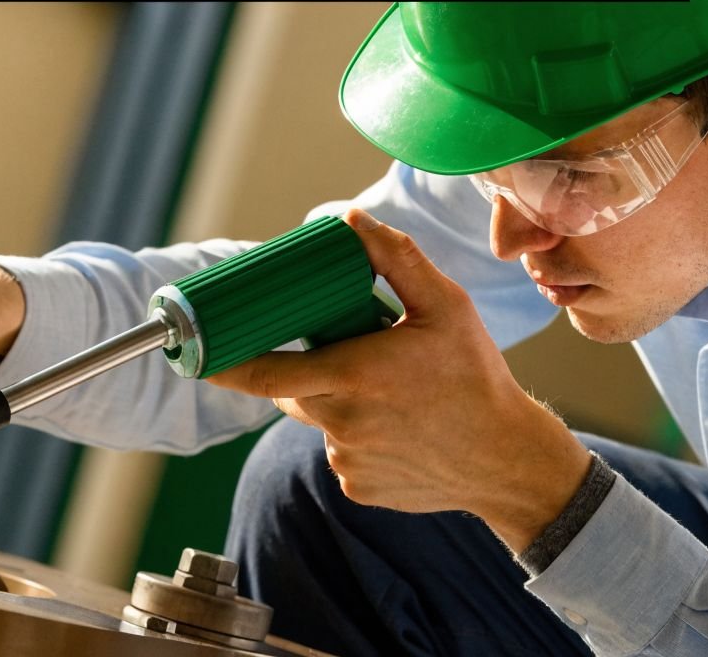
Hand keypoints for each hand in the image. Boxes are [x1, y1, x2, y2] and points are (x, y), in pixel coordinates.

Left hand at [208, 209, 590, 550]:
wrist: (507, 461)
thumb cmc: (476, 377)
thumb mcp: (446, 307)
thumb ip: (395, 259)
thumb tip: (349, 220)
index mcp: (350, 374)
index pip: (261, 371)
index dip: (225, 363)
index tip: (200, 354)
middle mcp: (339, 422)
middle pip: (289, 391)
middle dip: (306, 370)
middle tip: (351, 356)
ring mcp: (345, 460)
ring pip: (319, 422)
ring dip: (338, 405)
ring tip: (393, 398)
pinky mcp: (356, 487)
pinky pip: (341, 454)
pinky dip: (357, 438)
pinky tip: (399, 430)